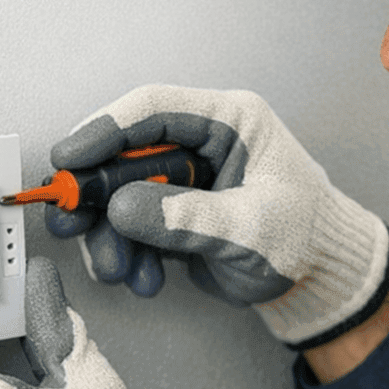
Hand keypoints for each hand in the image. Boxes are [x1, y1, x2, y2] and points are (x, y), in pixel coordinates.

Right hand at [46, 85, 388, 349]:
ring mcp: (184, 180)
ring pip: (119, 195)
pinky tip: (146, 279)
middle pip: (125, 154)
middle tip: (68, 221)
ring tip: (117, 270)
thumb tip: (121, 208)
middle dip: (94, 194)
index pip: (154, 109)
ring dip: (108, 235)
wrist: (320, 278)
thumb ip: (187, 218)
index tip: (68, 159)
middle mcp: (202, 143)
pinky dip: (128, 254)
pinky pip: (131, 226)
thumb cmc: (307, 237)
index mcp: (231, 121)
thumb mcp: (251, 228)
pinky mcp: (174, 214)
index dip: (105, 130)